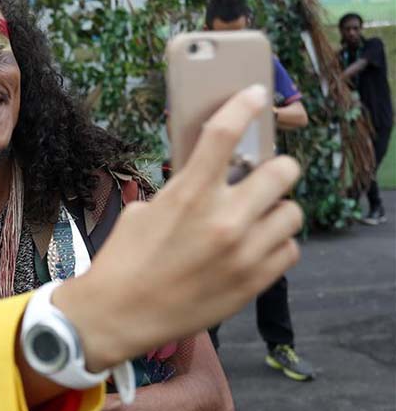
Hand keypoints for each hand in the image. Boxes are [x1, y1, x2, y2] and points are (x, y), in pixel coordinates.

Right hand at [57, 85, 302, 370]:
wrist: (117, 315)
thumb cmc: (124, 260)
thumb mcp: (145, 211)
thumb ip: (184, 191)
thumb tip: (211, 179)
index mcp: (189, 194)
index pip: (225, 133)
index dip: (245, 105)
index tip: (255, 95)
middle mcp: (223, 219)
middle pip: (282, 170)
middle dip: (275, 168)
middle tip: (262, 177)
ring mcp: (243, 253)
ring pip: (292, 212)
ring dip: (276, 210)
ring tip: (258, 218)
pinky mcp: (253, 283)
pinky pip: (290, 251)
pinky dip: (276, 246)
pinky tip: (255, 248)